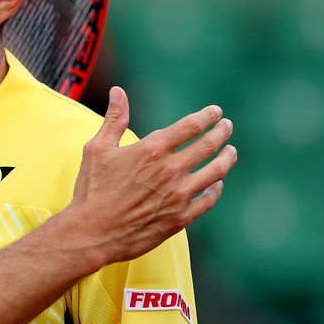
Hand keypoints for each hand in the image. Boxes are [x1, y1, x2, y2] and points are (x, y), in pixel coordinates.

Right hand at [69, 86, 236, 265]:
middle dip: (222, 132)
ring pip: (216, 171)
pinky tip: (217, 184)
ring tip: (231, 151)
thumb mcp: (97, 149)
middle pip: (209, 145)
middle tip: (228, 126)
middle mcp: (170, 170)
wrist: (92, 232)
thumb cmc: (92, 189)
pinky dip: (216, 189)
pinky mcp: (181, 217)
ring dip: (228, 158)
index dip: (207, 116)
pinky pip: (208, 200)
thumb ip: (114, 119)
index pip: (190, 126)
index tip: (216, 111)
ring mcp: (179, 195)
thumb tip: (118, 92)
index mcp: (152, 149)